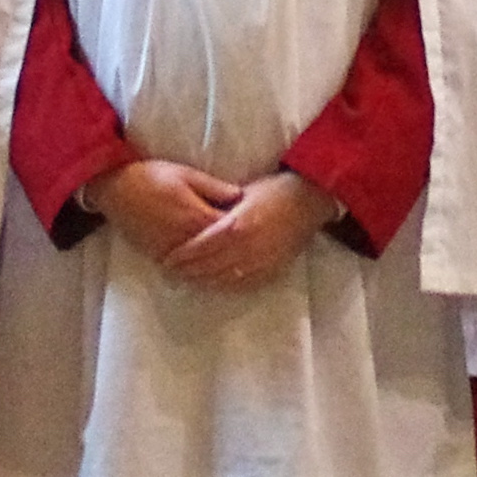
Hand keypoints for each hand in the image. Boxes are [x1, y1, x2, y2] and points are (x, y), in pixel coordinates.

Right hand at [85, 159, 244, 263]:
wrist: (115, 190)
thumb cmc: (151, 176)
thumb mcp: (186, 174)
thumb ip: (214, 187)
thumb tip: (240, 195)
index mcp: (197, 217)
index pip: (231, 230)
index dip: (248, 231)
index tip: (264, 229)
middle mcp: (187, 239)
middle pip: (220, 253)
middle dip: (239, 254)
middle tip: (259, 253)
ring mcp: (173, 251)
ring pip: (204, 267)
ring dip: (223, 269)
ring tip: (242, 268)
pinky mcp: (161, 256)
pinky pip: (187, 270)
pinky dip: (202, 273)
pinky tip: (214, 274)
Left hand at [157, 171, 341, 290]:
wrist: (310, 201)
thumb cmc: (274, 190)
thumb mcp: (242, 192)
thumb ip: (219, 207)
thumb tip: (194, 218)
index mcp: (238, 225)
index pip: (201, 247)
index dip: (182, 255)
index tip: (167, 258)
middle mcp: (248, 248)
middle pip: (210, 266)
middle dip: (188, 271)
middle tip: (171, 271)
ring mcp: (262, 262)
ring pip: (225, 278)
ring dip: (204, 280)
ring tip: (187, 279)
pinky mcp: (272, 270)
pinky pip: (244, 284)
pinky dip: (225, 285)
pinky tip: (214, 283)